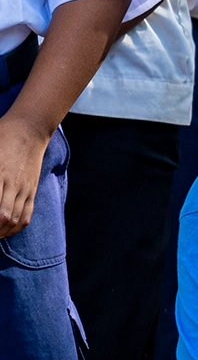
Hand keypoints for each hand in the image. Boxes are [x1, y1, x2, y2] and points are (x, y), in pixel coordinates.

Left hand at [0, 115, 51, 237]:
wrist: (30, 128)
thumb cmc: (2, 136)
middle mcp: (13, 184)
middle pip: (2, 218)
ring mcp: (25, 188)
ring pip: (14, 219)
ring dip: (1, 231)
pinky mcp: (32, 189)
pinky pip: (26, 214)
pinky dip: (15, 227)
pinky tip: (5, 230)